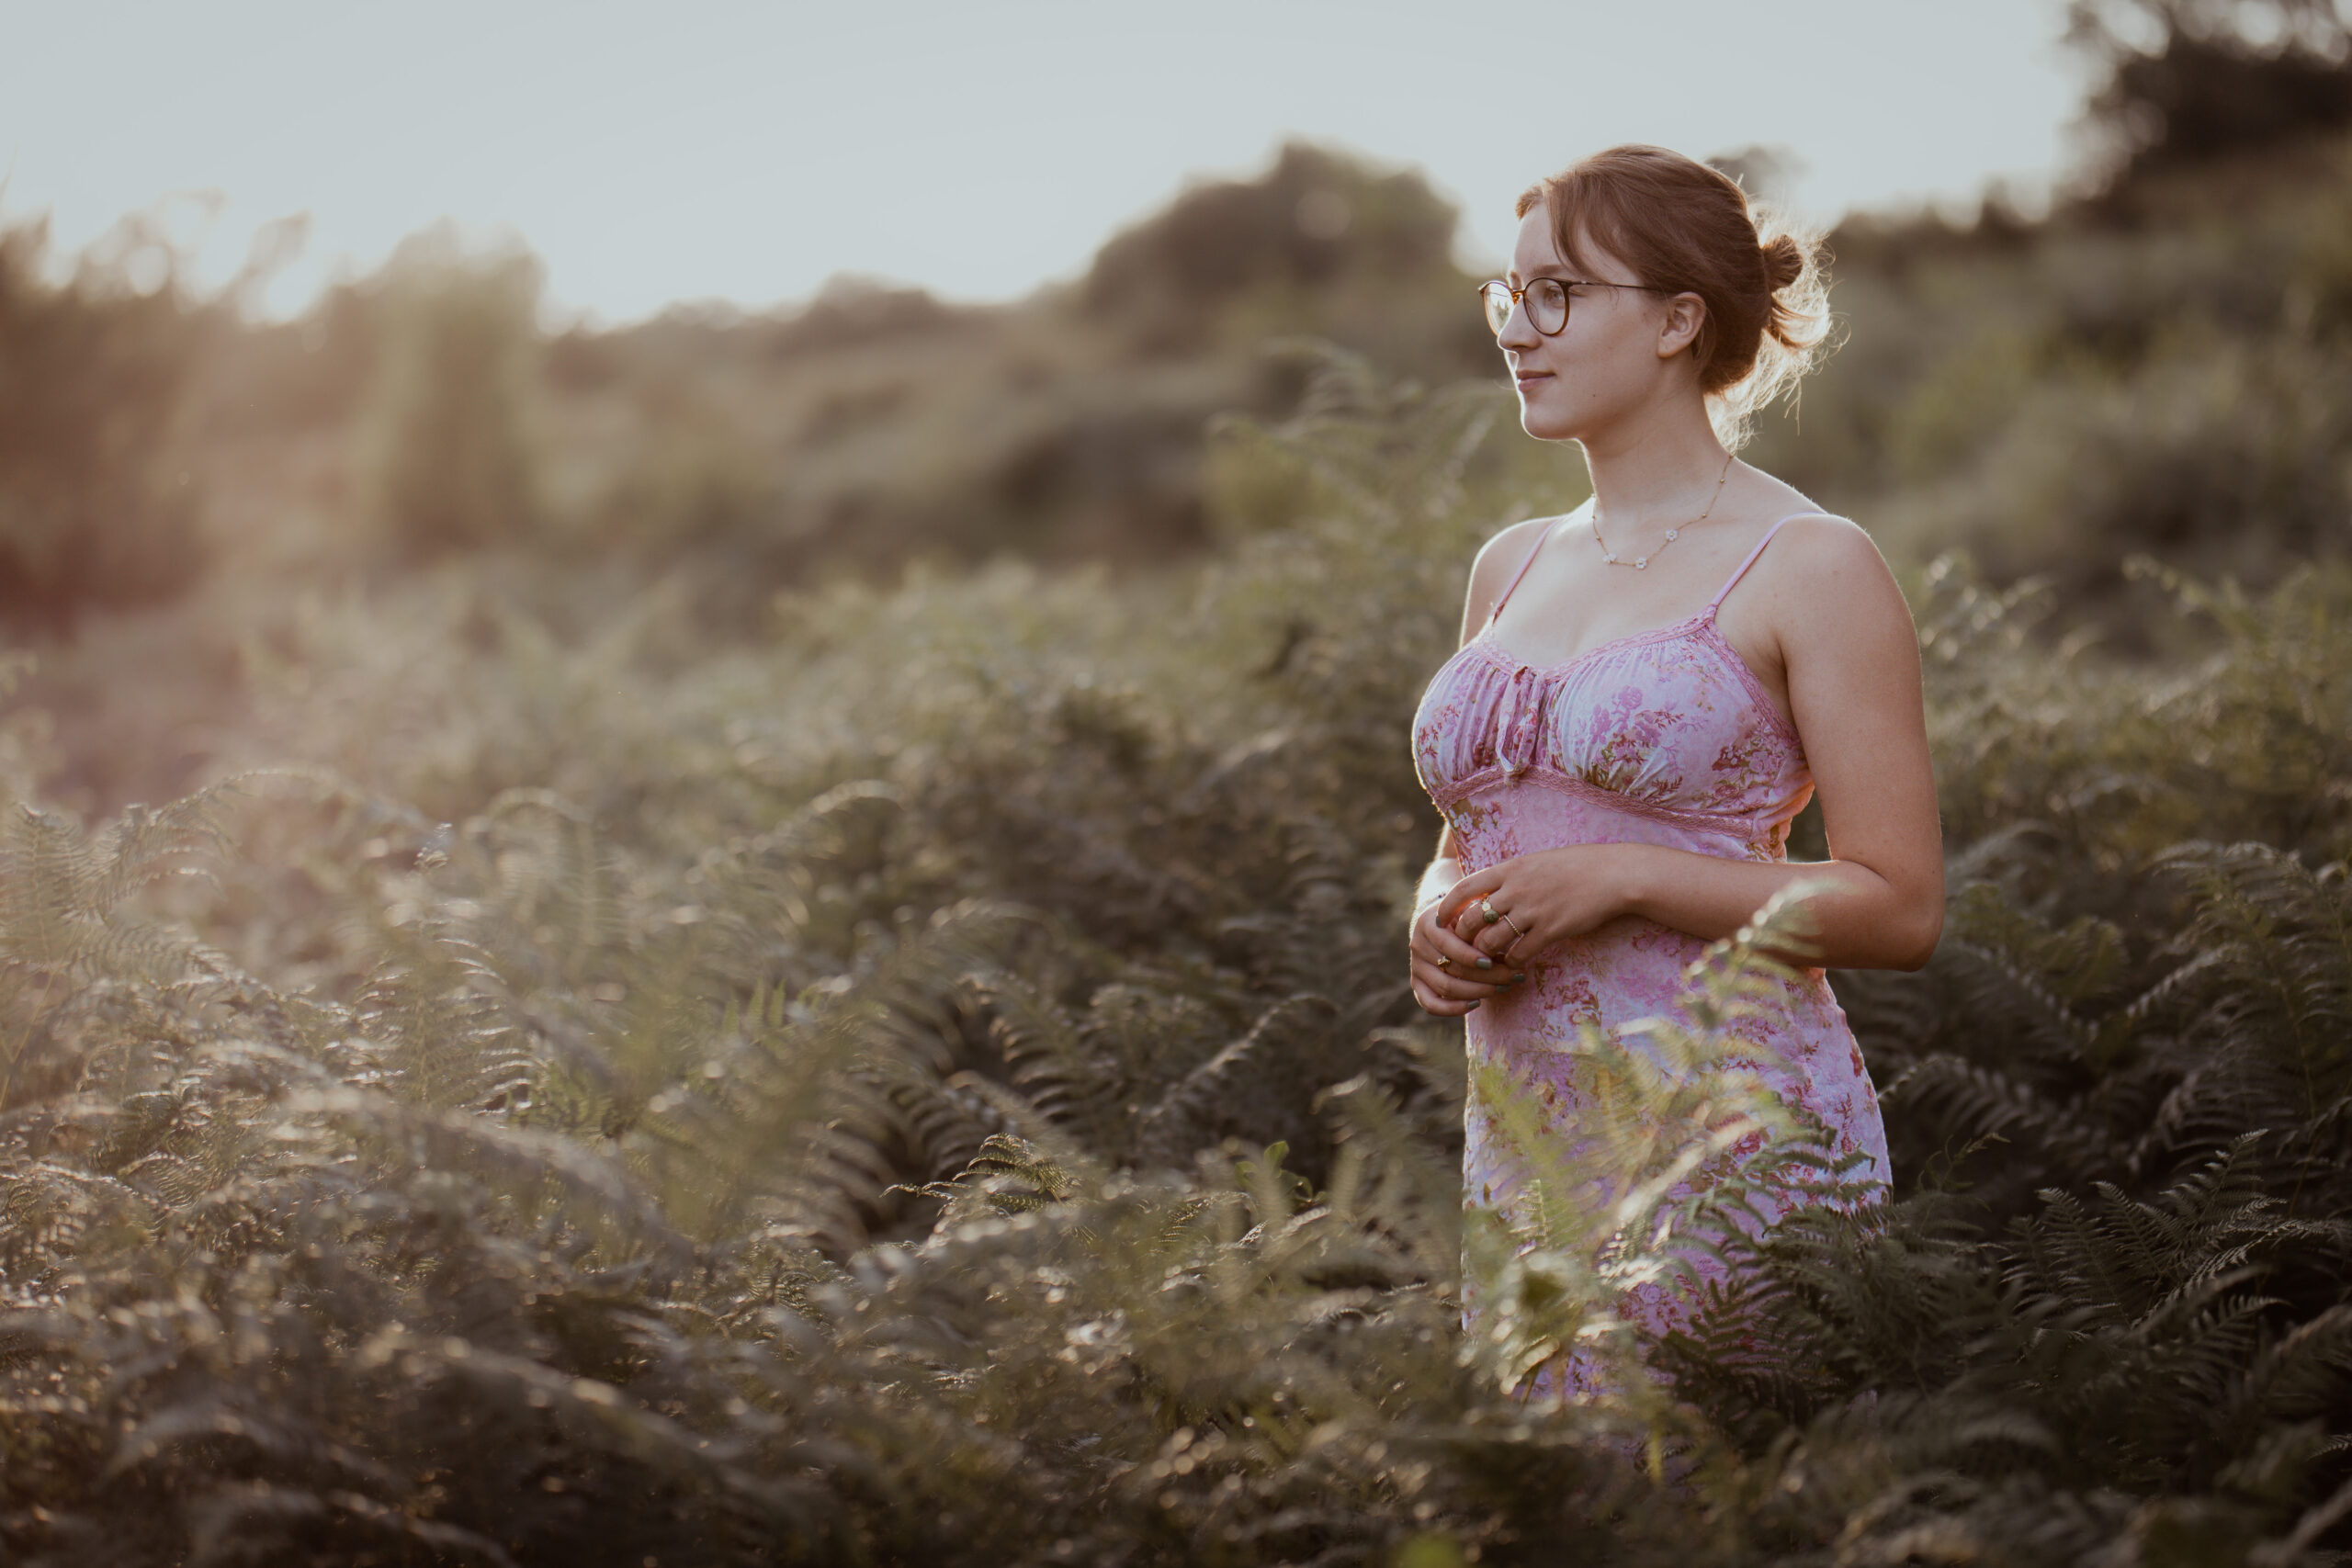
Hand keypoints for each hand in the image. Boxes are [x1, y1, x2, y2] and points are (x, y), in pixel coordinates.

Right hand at [1408, 897, 1524, 1016]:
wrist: (1444, 926)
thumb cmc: (1465, 918)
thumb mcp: (1471, 913)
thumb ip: (1482, 924)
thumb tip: (1505, 943)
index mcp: (1427, 923)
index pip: (1447, 945)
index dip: (1469, 956)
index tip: (1492, 963)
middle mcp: (1417, 945)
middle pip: (1450, 968)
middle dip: (1485, 976)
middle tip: (1512, 977)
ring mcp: (1416, 967)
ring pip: (1445, 987)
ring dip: (1477, 991)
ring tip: (1503, 987)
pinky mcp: (1417, 985)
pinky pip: (1431, 1004)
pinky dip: (1453, 1009)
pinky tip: (1476, 1003)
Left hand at [1442, 846, 1630, 967]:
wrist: (1612, 874)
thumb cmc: (1575, 866)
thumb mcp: (1535, 862)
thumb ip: (1510, 876)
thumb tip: (1486, 891)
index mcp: (1510, 868)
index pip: (1464, 887)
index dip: (1448, 906)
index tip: (1440, 919)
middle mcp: (1516, 889)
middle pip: (1472, 920)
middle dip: (1463, 938)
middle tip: (1465, 948)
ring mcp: (1533, 910)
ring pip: (1491, 941)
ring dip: (1486, 954)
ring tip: (1490, 959)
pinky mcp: (1551, 929)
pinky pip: (1519, 953)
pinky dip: (1512, 962)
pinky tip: (1515, 963)